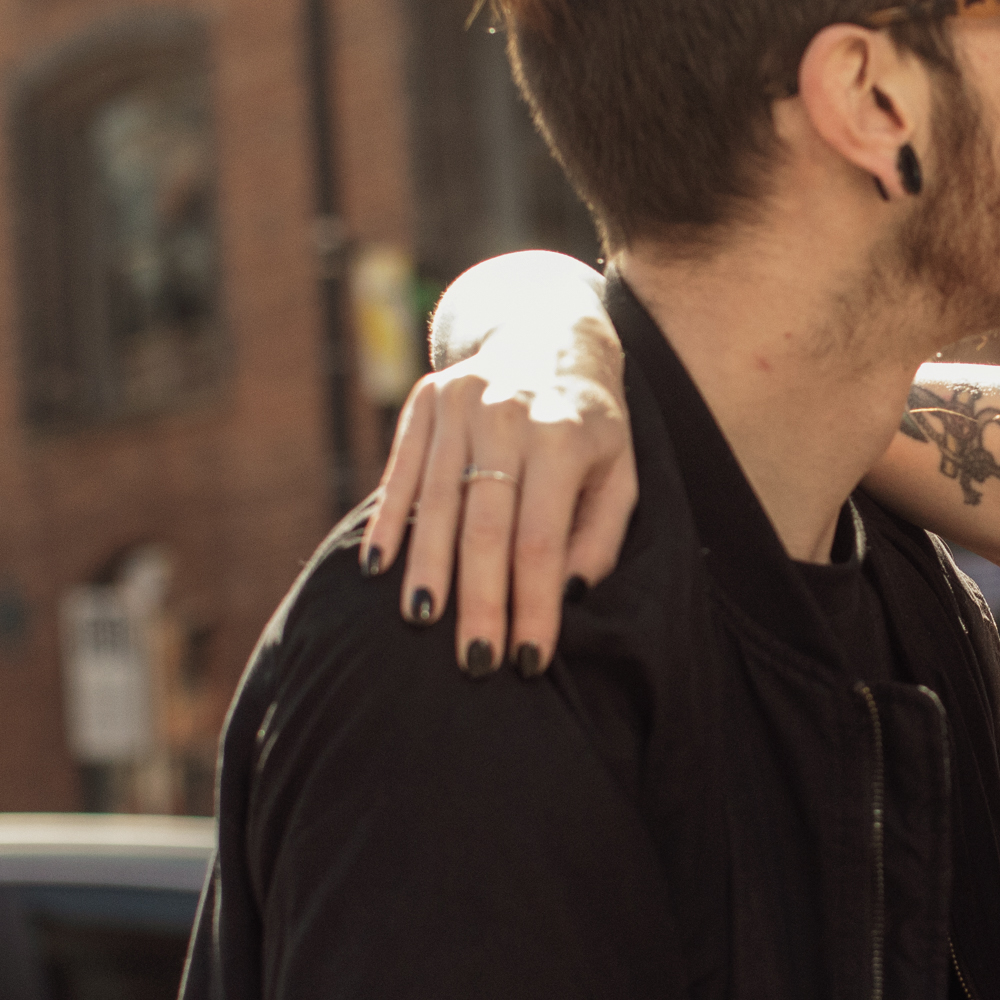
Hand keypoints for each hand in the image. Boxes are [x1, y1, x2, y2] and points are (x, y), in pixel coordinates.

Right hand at [359, 316, 636, 676]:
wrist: (551, 337)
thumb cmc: (591, 427)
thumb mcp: (619, 474)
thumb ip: (599, 536)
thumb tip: (566, 595)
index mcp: (565, 437)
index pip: (542, 540)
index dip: (533, 605)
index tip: (529, 661)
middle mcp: (510, 415)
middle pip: (486, 527)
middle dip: (478, 602)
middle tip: (473, 662)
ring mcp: (461, 403)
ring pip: (437, 502)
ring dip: (427, 570)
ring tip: (422, 623)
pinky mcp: (424, 400)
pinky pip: (401, 470)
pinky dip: (389, 521)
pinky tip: (379, 568)